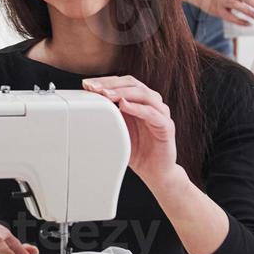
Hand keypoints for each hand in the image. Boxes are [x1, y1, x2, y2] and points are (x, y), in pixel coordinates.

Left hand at [81, 75, 179, 191]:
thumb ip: (108, 117)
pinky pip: (152, 113)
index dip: (105, 81)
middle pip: (132, 83)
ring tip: (106, 95)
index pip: (122, 82)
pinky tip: (124, 106)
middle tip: (94, 88)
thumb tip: (88, 106)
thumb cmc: (137, 150)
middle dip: (111, 84)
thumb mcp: (117, 130)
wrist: (155, 172)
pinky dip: (137, 108)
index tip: (87, 85)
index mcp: (139, 101)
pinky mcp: (166, 126)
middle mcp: (151, 103)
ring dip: (122, 92)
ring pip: (143, 94)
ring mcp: (161, 113)